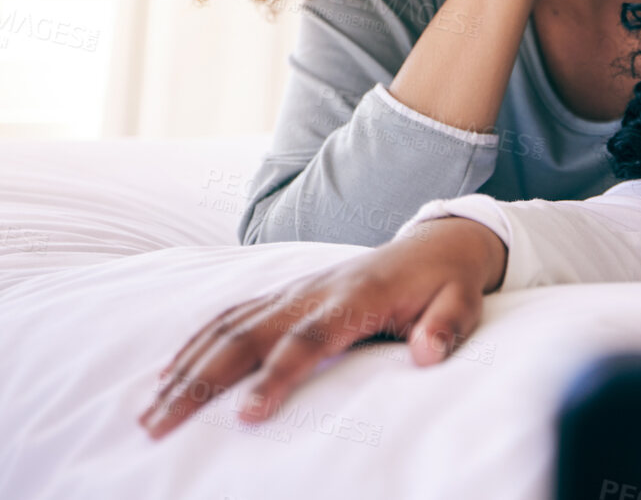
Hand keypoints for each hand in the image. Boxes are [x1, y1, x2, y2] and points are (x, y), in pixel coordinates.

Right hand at [139, 217, 506, 438]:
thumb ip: (447, 327)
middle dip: (201, 381)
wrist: (436, 244)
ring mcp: (295, 290)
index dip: (277, 376)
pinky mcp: (286, 293)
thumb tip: (429, 354)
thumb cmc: (447, 283)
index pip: (309, 341)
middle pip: (248, 335)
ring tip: (148, 412)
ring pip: (229, 326)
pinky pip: (231, 315)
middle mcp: (315, 291)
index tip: (247, 416)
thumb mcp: (463, 303)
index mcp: (358, 298)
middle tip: (161, 425)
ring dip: (185, 368)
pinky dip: (196, 343)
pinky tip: (168, 373)